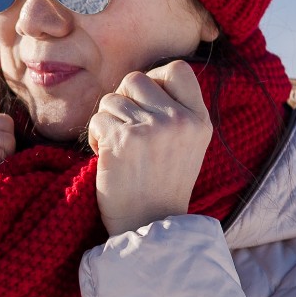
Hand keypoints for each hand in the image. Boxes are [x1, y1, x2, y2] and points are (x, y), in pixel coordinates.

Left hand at [87, 61, 213, 234]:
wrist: (149, 227)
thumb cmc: (161, 186)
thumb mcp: (187, 145)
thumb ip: (175, 112)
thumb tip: (143, 80)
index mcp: (199, 119)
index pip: (177, 69)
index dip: (154, 80)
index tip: (145, 106)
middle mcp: (179, 120)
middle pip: (136, 79)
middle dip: (123, 101)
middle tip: (125, 131)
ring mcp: (152, 128)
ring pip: (112, 99)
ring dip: (107, 122)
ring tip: (118, 150)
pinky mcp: (123, 140)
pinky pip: (98, 119)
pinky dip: (96, 138)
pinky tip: (108, 159)